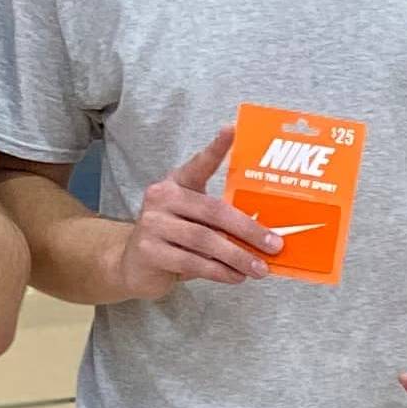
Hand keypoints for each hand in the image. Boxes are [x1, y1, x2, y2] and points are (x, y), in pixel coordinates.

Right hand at [117, 125, 280, 297]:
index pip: (199, 164)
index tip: (232, 129)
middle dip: (248, 230)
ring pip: (205, 240)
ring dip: (237, 257)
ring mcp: (153, 224)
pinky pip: (193, 262)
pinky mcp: (150, 251)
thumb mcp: (193, 222)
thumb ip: (219, 222)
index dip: (215, 148)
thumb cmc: (173, 240)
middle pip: (213, 211)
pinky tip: (236, 277)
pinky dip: (219, 271)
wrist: (132, 265)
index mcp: (176, 183)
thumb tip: (264, 237)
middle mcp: (162, 198)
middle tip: (274, 245)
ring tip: (259, 269)